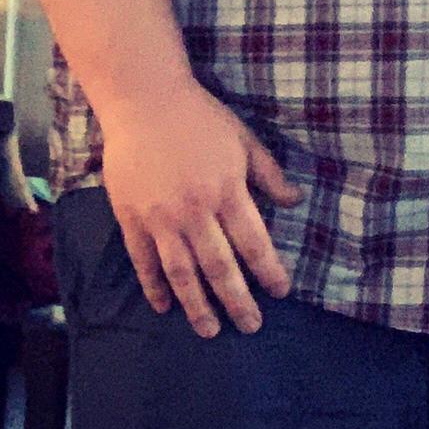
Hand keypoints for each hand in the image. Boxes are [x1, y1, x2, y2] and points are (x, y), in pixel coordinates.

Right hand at [99, 81, 300, 337]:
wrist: (144, 98)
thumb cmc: (199, 117)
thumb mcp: (242, 139)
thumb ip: (268, 174)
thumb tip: (295, 201)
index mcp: (226, 190)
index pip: (253, 242)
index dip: (268, 271)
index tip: (280, 292)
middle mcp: (195, 210)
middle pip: (219, 267)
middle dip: (237, 301)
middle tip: (250, 326)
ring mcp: (161, 217)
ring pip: (181, 273)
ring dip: (197, 305)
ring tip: (209, 331)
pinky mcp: (132, 217)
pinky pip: (144, 261)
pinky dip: (154, 286)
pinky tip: (164, 306)